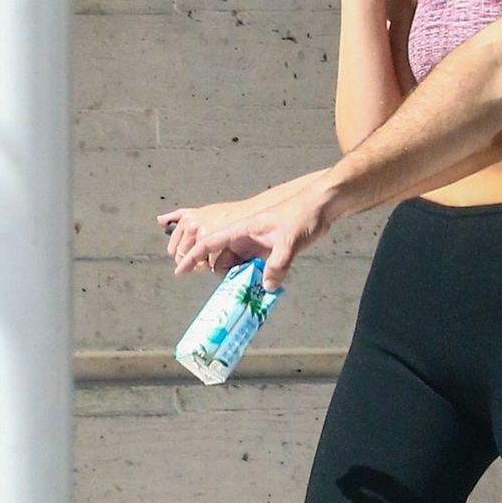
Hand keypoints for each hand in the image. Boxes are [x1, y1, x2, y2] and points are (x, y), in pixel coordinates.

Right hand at [158, 169, 335, 289]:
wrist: (322, 206)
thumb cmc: (302, 215)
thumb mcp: (289, 241)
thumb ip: (278, 265)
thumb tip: (267, 287)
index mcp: (242, 229)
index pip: (210, 242)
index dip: (193, 256)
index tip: (179, 271)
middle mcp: (245, 237)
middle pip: (223, 260)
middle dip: (223, 277)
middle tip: (234, 295)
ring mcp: (256, 244)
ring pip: (239, 266)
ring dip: (241, 281)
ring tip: (249, 296)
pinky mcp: (269, 251)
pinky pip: (255, 268)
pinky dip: (256, 279)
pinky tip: (263, 290)